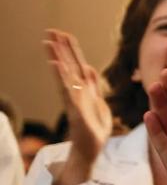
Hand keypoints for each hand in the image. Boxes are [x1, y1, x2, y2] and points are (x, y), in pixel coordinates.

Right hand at [44, 30, 111, 184]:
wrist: (90, 154)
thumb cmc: (94, 131)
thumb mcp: (100, 104)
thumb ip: (95, 87)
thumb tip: (91, 69)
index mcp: (85, 90)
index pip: (77, 65)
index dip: (70, 50)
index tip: (62, 33)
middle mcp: (77, 93)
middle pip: (68, 67)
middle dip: (60, 49)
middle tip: (50, 31)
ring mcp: (75, 102)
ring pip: (65, 76)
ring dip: (58, 59)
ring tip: (48, 43)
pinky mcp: (76, 112)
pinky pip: (69, 92)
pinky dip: (63, 78)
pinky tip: (56, 66)